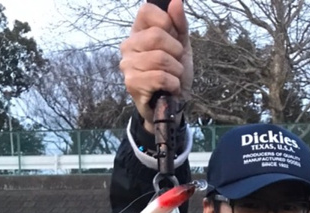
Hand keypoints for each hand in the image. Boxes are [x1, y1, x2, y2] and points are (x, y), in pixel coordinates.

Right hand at [119, 0, 192, 132]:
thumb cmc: (174, 74)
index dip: (166, 22)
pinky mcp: (132, 84)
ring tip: (174, 78)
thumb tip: (176, 1)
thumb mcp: (181, 46)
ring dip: (176, 71)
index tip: (173, 38)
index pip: (146, 10)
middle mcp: (128, 46)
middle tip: (176, 63)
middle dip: (176, 51)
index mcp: (138, 32)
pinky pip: (160, 77)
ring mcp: (128, 65)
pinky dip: (173, 84)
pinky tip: (171, 88)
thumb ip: (179, 24)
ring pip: (160, 58)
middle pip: (156, 35)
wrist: (172, 106)